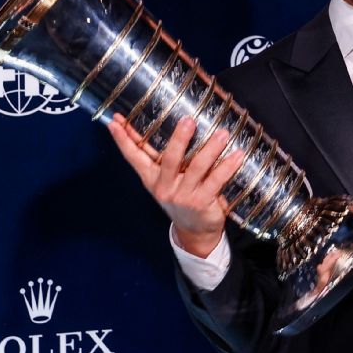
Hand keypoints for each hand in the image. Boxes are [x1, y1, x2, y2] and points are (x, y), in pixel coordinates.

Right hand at [107, 114, 245, 257]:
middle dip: (178, 139)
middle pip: (169, 159)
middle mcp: (164, 186)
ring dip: (211, 149)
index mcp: (152, 178)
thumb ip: (164, 158)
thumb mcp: (166, 180)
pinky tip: (237, 155)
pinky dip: (228, 167)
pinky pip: (216, 181)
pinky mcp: (202, 203)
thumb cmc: (181, 197)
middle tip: (188, 120)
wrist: (194, 232)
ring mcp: (183, 195)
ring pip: (197, 168)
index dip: (123, 140)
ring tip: (223, 133)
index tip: (115, 121)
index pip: (133, 157)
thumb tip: (171, 123)